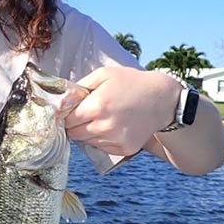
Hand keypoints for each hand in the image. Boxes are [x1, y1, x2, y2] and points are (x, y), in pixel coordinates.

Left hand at [65, 66, 181, 155]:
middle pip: (74, 134)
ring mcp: (115, 140)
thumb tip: (61, 99)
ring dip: (89, 132)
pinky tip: (113, 126)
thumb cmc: (131, 83)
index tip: (71, 110)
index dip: (66, 115)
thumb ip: (80, 86)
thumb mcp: (104, 74)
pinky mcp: (124, 149)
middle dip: (75, 125)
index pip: (67, 120)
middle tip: (86, 115)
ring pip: (87, 142)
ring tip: (103, 118)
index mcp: (96, 106)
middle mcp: (104, 126)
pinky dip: (102, 139)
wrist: (162, 100)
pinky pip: (102, 148)